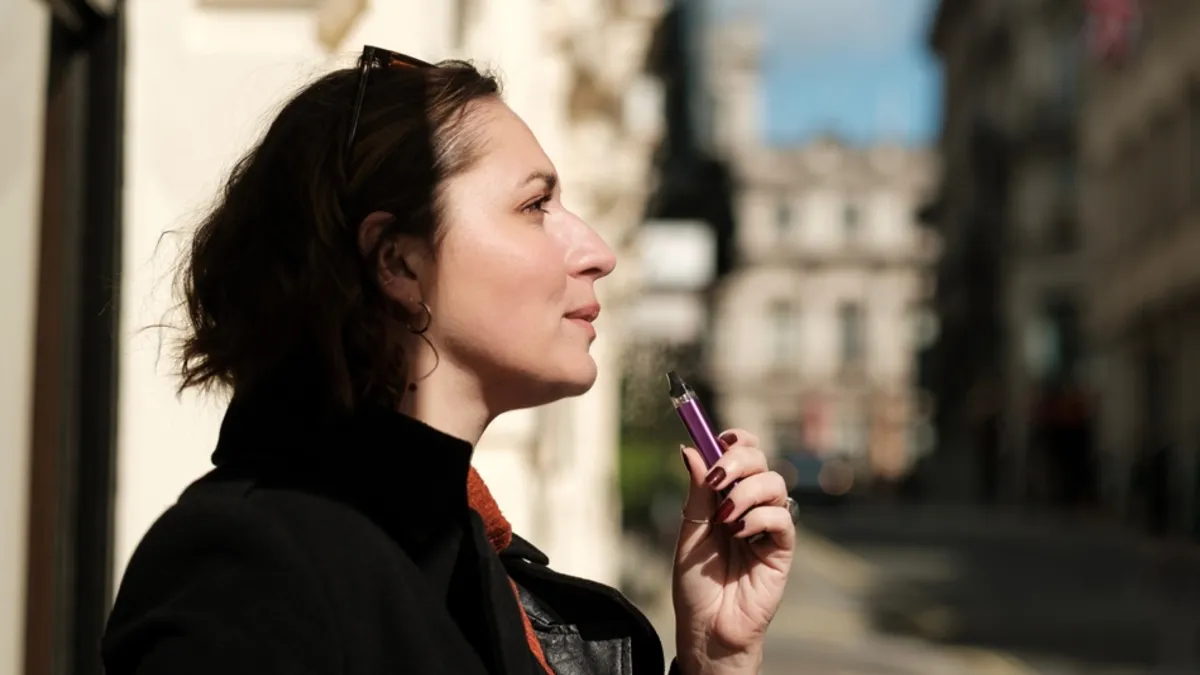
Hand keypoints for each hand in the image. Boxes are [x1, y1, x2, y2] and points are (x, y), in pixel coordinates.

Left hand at [673, 430, 794, 674]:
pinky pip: (783, 517)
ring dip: (746, 491)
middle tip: (716, 478)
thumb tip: (690, 449)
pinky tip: (740, 533)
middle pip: (761, 460)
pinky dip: (760, 517)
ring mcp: (768, 526)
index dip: (736, 439)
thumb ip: (696, 492)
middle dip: (738, 460)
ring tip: (726, 517)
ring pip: (775, 483)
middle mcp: (750, 506)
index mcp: (727, 496)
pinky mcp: (782, 549)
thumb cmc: (696, 584)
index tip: (720, 438)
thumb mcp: (690, 531)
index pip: (743, 454)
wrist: (706, 626)